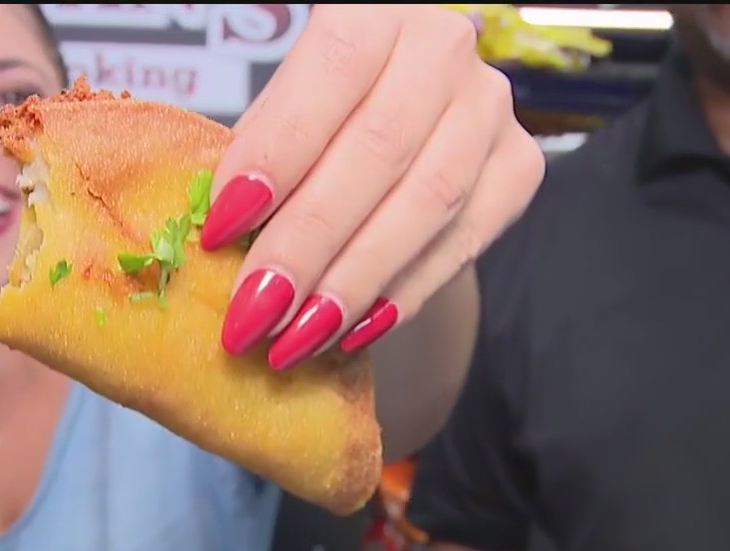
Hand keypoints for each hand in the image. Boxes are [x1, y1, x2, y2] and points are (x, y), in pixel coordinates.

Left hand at [204, 5, 544, 369]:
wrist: (404, 114)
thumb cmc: (320, 113)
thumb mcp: (278, 110)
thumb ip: (256, 156)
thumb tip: (211, 237)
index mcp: (374, 10)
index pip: (330, 74)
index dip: (276, 153)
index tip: (220, 227)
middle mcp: (443, 47)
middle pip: (378, 151)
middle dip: (306, 243)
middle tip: (252, 312)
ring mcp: (490, 107)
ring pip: (427, 202)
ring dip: (353, 281)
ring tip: (294, 338)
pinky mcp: (519, 166)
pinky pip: (463, 241)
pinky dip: (403, 292)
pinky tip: (352, 330)